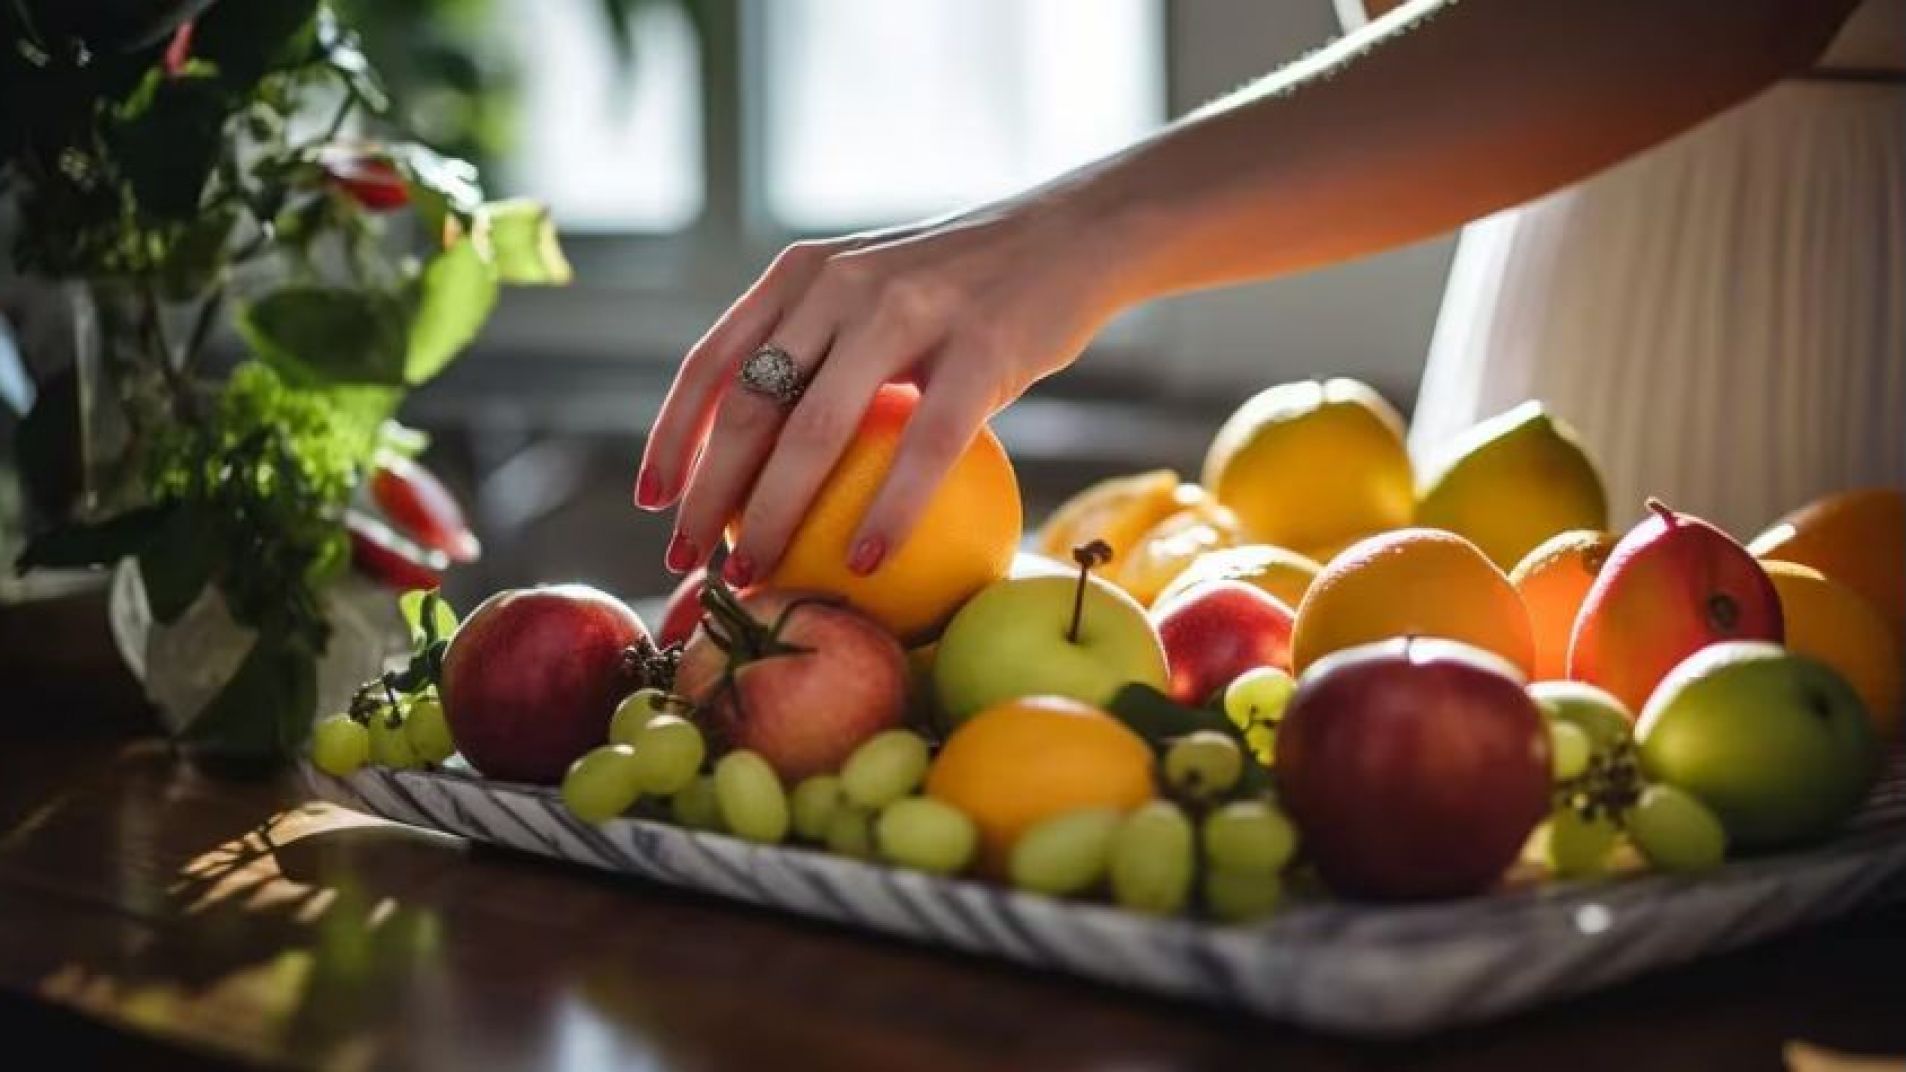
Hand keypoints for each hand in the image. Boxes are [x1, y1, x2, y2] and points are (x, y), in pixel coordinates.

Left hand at [635, 194, 1131, 584]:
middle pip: (753, 406)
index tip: (653, 503)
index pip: (714, 361)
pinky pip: (924, 448)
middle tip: (689, 563)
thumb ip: (817, 345)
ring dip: (777, 516)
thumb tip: (755, 457)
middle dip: (709, 496)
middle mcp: (843, 284)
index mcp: (804, 273)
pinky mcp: (981, 348)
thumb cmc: (966, 287)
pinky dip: (889, 513)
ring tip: (759, 578)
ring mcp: (911, 310)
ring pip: (818, 430)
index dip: (674, 436)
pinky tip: (867, 563)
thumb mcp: (874, 287)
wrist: (1073, 237)